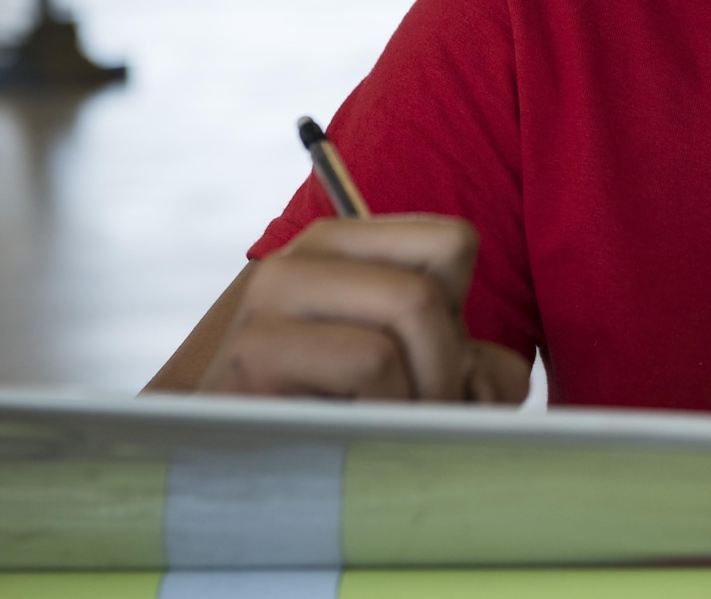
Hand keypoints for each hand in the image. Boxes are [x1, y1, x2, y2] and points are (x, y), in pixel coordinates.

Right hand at [195, 215, 529, 402]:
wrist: (219, 468)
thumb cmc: (333, 419)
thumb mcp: (418, 379)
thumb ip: (479, 369)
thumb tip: (491, 378)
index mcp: (341, 245)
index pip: (453, 241)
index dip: (460, 314)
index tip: (427, 362)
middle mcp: (301, 256)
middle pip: (429, 290)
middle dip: (447, 370)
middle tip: (424, 418)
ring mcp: (270, 295)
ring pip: (407, 310)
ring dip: (421, 393)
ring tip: (392, 429)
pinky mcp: (255, 350)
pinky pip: (369, 361)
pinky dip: (386, 408)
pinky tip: (353, 433)